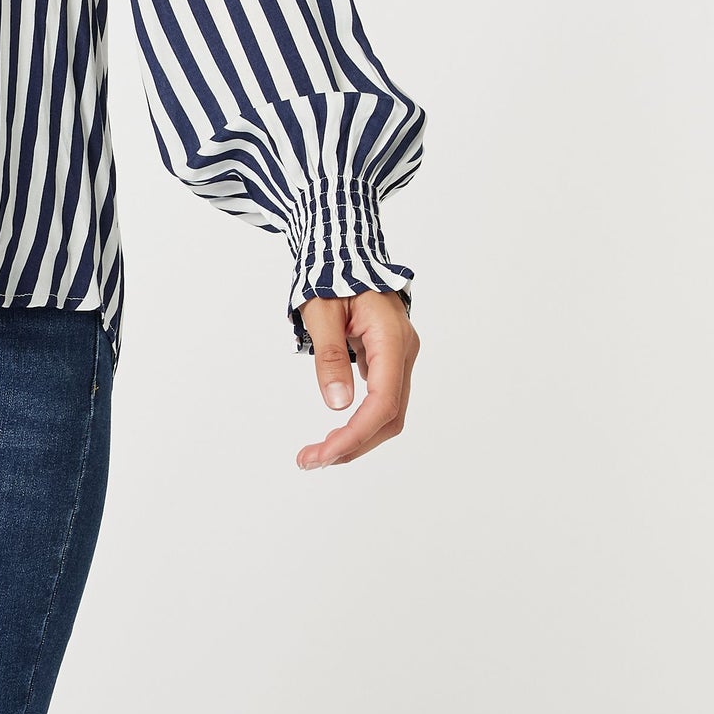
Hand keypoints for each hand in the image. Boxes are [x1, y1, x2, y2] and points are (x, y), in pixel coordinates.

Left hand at [295, 291, 418, 471]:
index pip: (382, 402)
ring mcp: (399, 357)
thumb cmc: (332, 275)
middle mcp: (403, 351)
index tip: (324, 454)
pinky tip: (335, 434)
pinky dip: (360, 423)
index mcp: (390, 338)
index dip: (356, 434)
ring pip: (388, 413)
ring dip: (356, 439)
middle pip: (390, 416)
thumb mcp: (321, 311)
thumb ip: (330, 355)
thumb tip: (337, 403)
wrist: (346, 253)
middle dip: (353, 445)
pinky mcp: (388, 360)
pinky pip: (382, 400)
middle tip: (310, 461)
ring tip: (318, 454)